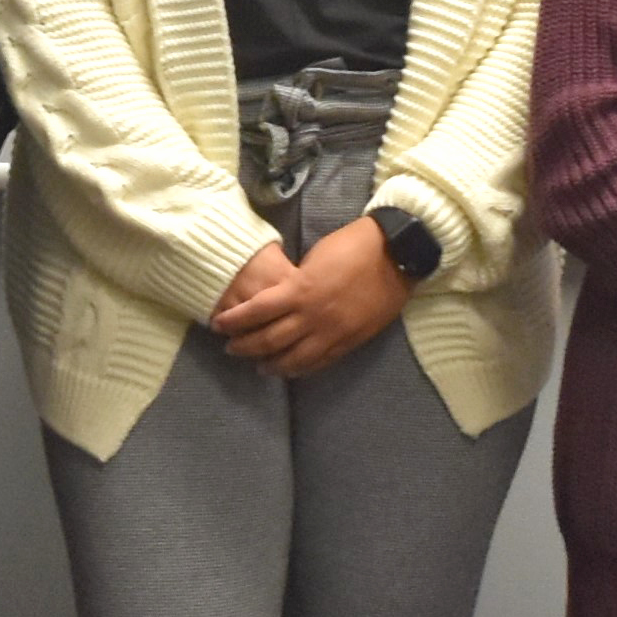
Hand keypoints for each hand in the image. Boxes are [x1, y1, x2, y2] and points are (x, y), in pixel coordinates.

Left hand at [208, 219, 410, 378]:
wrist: (396, 254)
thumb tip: (282, 296)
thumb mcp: (314, 259)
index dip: (234, 322)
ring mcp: (333, 332)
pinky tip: (291, 370)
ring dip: (272, 365)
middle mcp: (312, 316)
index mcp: (300, 290)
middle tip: (231, 349)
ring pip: (294, 358)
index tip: (219, 326)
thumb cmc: (353, 246)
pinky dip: (302, 369)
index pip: (256, 311)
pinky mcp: (351, 341)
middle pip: (270, 340)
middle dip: (246, 347)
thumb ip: (296, 283)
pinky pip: (320, 362)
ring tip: (259, 367)